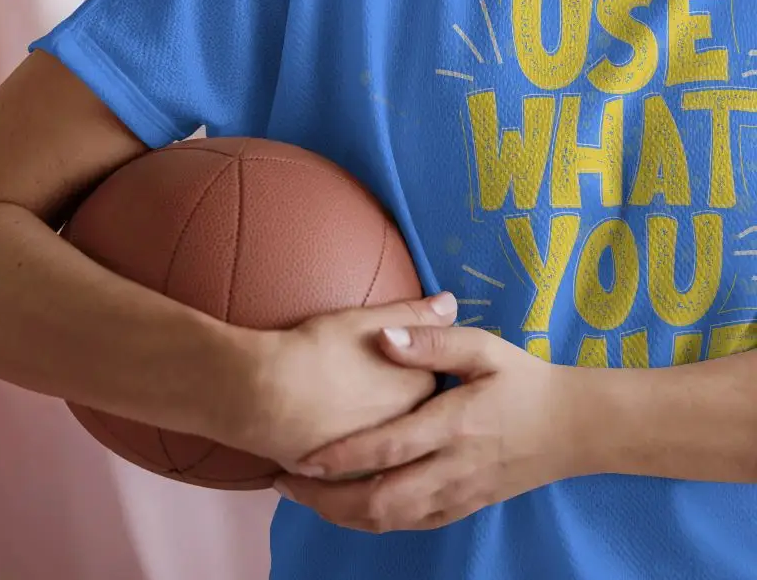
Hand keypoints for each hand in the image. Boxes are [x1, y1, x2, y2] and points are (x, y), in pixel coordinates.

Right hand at [235, 292, 458, 468]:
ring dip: (388, 447)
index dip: (418, 373)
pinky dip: (361, 470)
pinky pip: (366, 478)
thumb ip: (412, 314)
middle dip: (409, 412)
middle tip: (373, 393)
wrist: (265, 395)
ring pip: (395, 455)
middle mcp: (408, 429)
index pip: (437, 382)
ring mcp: (381, 461)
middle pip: (420, 421)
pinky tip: (345, 457)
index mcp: (418, 388)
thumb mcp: (365, 320)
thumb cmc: (315, 349)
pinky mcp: (350, 484)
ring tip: (358, 424)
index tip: (399, 367)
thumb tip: (451, 304)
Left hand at [273, 324, 583, 531]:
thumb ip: (432, 340)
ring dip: (345, 515)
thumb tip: (383, 335)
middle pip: (381, 500)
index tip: (300, 455)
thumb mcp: (484, 347)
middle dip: (327, 499)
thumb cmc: (524, 379)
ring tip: (307, 497)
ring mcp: (460, 494)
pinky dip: (376, 521)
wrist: (575, 427)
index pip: (387, 447)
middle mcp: (454, 468)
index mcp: (455, 424)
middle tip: (286, 484)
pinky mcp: (466, 506)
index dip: (341, 456)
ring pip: (393, 521)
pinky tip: (352, 508)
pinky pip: (414, 524)